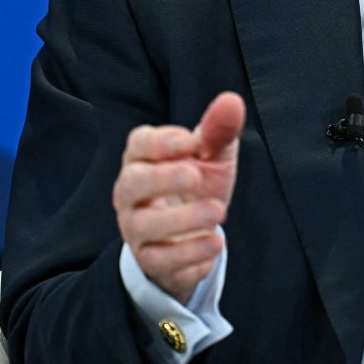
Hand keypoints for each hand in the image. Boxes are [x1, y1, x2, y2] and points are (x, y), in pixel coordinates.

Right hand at [113, 92, 246, 303]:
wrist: (193, 234)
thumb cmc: (198, 185)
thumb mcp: (212, 157)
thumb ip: (219, 131)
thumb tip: (232, 102)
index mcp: (143, 160)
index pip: (138, 145)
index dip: (160, 142)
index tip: (190, 142)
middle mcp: (131, 195)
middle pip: (131, 184)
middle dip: (163, 179)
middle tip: (197, 176)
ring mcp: (136, 229)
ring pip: (143, 227)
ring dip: (181, 220)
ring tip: (219, 212)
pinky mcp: (151, 261)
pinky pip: (161, 262)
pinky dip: (189, 254)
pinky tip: (215, 243)